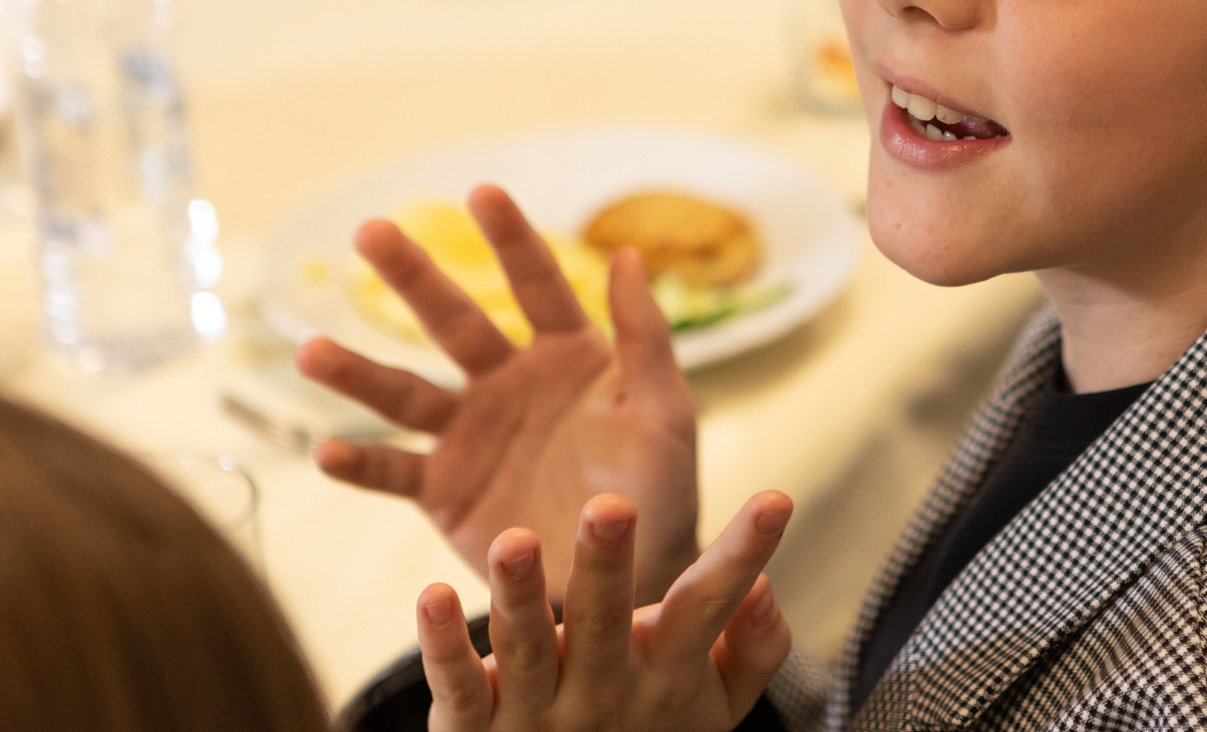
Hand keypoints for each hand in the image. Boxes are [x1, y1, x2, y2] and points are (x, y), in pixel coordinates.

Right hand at [298, 186, 698, 602]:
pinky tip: (326, 450)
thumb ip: (645, 338)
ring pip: (406, 394)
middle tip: (370, 231)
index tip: (482, 190)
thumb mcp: (664, 411)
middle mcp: (510, 383)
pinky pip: (395, 473)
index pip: (536, 283)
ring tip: (310, 351)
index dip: (511, 238)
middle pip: (453, 321)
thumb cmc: (659, 490)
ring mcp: (473, 435)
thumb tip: (629, 254)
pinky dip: (360, 465)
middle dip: (413, 276)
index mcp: (568, 355)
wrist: (629, 574)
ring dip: (358, 374)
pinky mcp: (447, 491)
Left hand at [416, 492, 793, 731]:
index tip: (777, 499)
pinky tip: (429, 598)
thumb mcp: (715, 705)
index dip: (743, 554)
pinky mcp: (475, 727)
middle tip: (611, 505)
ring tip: (514, 541)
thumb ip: (753, 648)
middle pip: (604, 621)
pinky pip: (458, 686)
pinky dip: (441, 645)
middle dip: (605, 564)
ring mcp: (536, 712)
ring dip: (517, 595)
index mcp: (665, 673)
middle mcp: (603, 689)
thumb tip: (764, 586)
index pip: (709, 607)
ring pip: (526, 649)